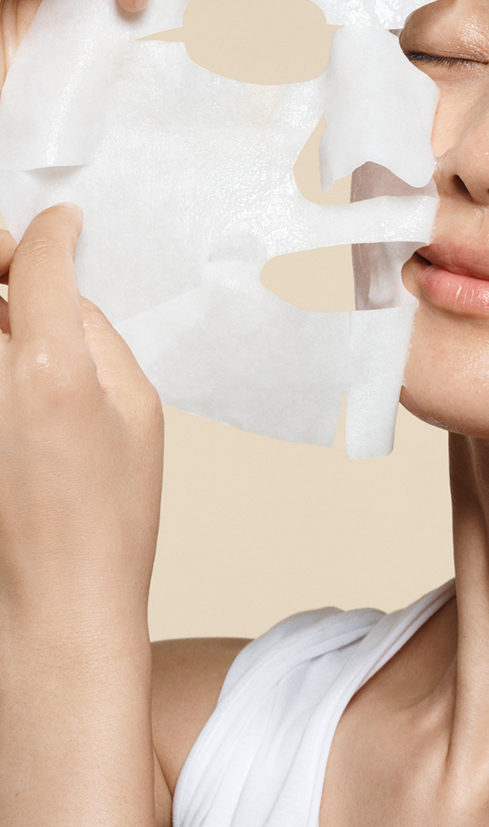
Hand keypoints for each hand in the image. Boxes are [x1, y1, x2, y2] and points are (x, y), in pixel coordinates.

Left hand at [0, 203, 163, 628]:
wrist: (56, 602)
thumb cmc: (108, 520)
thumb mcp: (137, 410)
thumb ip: (97, 335)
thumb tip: (62, 293)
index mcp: (49, 371)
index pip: (34, 263)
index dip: (51, 232)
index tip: (62, 224)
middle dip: (0, 257)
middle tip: (18, 260)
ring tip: (16, 321)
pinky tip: (11, 362)